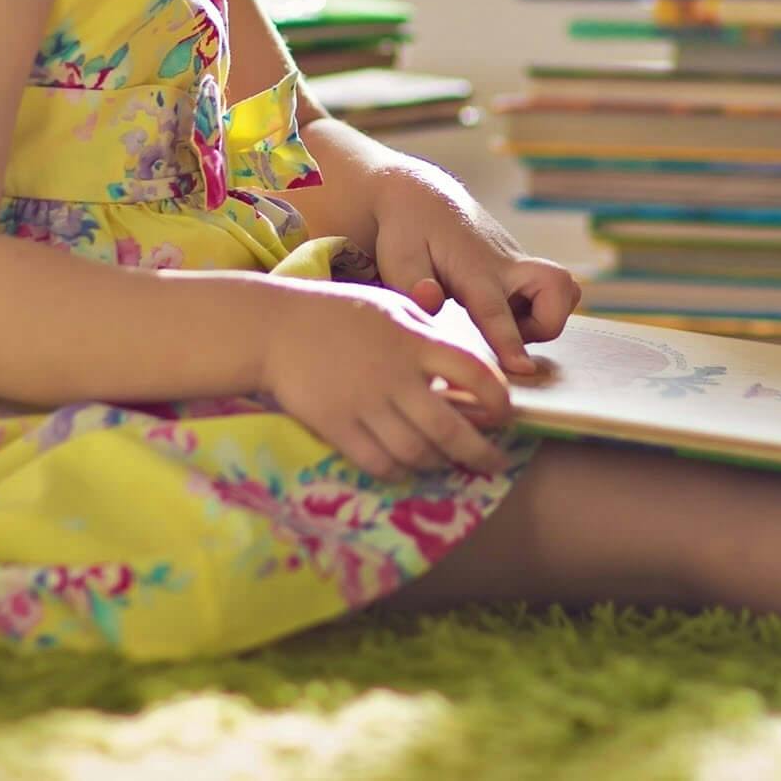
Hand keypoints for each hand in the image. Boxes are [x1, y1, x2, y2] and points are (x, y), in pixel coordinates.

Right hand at [260, 280, 515, 481]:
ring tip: (448, 463)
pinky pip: (379, 463)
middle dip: (479, 452)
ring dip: (439, 463)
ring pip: (416, 452)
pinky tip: (408, 469)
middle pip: (449, 427)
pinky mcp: (337, 426)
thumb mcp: (391, 308)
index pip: (473, 372)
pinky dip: (401, 472)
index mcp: (414, 341)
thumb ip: (428, 335)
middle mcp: (394, 375)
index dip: (498, 398)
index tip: (506, 414)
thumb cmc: (338, 313)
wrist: (274, 328)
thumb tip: (464, 368)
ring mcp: (364, 404)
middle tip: (495, 462)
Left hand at [371, 189, 581, 376]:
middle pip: (559, 291)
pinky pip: (552, 292)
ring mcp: (519, 265)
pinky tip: (506, 312)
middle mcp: (506, 266)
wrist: (425, 197)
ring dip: (547, 316)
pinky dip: (540, 309)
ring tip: (509, 324)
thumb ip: (410, 284)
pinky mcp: (522, 269)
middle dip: (547, 324)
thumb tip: (431, 301)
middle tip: (511, 336)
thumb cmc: (408, 231)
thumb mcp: (397, 257)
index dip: (509, 340)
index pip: (496, 309)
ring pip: (564, 291)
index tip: (523, 368)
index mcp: (474, 268)